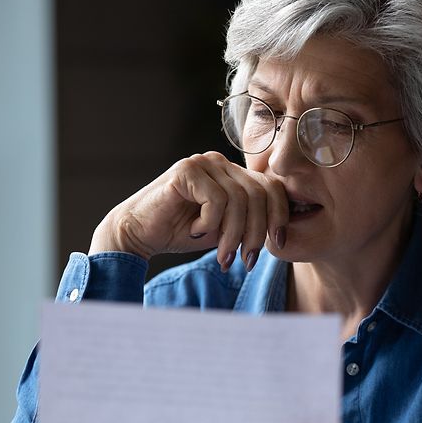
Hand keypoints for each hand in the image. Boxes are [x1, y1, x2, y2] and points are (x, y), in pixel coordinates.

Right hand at [89, 151, 288, 270]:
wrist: (138, 234)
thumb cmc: (181, 232)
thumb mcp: (226, 230)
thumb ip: (250, 223)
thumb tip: (283, 233)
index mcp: (233, 173)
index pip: (272, 187)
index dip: (279, 216)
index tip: (277, 245)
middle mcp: (220, 162)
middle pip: (259, 194)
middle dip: (256, 233)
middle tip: (245, 260)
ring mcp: (203, 163)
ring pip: (239, 200)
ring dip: (233, 235)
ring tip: (222, 255)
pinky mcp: (185, 171)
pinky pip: (216, 200)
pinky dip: (210, 223)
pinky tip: (195, 231)